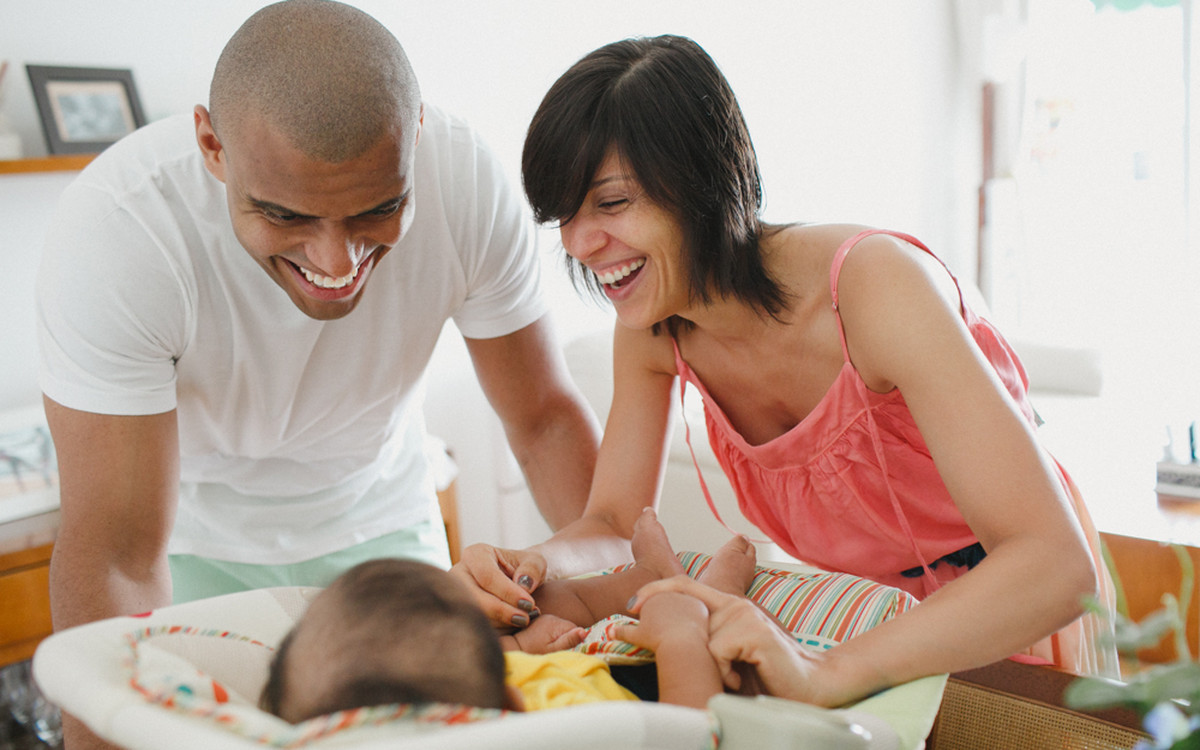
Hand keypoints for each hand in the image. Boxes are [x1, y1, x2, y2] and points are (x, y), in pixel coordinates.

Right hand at [449, 543, 546, 628]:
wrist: (520, 583)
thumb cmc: (526, 569)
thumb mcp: (536, 562)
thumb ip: (533, 569)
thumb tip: (524, 585)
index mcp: (475, 555)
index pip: (487, 576)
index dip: (508, 592)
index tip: (529, 604)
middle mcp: (459, 575)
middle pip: (474, 598)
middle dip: (501, 611)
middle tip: (525, 619)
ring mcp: (457, 596)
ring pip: (473, 614)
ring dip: (500, 622)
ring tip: (524, 621)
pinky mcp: (461, 614)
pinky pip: (474, 626)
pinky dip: (496, 631)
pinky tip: (514, 627)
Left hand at [504, 614, 586, 653]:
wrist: (513, 649)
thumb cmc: (533, 653)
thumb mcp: (553, 650)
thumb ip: (568, 641)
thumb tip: (584, 631)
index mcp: (555, 623)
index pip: (575, 629)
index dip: (572, 639)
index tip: (563, 647)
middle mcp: (550, 617)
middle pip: (567, 627)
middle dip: (564, 637)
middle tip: (553, 647)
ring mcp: (543, 617)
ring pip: (559, 626)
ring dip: (557, 635)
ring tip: (546, 644)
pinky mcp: (538, 620)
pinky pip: (551, 626)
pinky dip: (550, 633)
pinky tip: (542, 640)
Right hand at [613, 590, 707, 652]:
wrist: (681, 644)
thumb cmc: (656, 639)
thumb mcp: (637, 636)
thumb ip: (623, 632)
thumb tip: (610, 632)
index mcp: (653, 597)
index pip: (651, 604)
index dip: (649, 618)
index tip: (651, 633)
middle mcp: (669, 593)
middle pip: (666, 602)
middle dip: (664, 614)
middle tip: (663, 634)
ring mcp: (685, 597)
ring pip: (681, 606)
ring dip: (678, 617)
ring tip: (677, 635)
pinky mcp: (700, 605)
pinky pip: (694, 612)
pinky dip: (691, 620)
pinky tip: (690, 633)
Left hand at [629, 575, 837, 705]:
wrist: (810, 684)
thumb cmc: (767, 674)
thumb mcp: (731, 654)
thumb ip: (710, 642)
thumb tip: (671, 645)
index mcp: (729, 607)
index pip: (686, 586)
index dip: (656, 590)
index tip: (632, 604)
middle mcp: (734, 605)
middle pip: (689, 618)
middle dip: (669, 634)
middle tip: (693, 658)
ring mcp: (743, 615)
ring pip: (704, 642)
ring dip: (717, 667)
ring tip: (739, 674)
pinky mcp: (752, 630)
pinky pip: (719, 652)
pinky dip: (727, 671)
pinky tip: (746, 674)